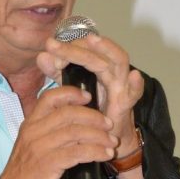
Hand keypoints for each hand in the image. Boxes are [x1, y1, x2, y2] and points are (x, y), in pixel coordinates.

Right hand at [0, 85, 117, 178]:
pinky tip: (104, 155)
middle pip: (69, 113)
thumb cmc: (24, 173)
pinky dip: (95, 152)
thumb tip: (78, 127)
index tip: (88, 97)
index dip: (71, 93)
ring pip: (76, 132)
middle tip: (109, 124)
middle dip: (94, 117)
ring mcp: (40, 147)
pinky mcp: (48, 164)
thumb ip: (48, 133)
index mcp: (30, 124)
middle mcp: (34, 131)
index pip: (50, 98)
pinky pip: (77, 152)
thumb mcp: (31, 145)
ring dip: (99, 136)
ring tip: (112, 142)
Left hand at [37, 32, 143, 153]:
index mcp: (98, 66)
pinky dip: (136, 85)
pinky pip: (134, 93)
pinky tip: (134, 76)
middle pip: (97, 52)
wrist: (104, 138)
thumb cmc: (91, 111)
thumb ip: (58, 73)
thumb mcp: (71, 89)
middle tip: (54, 46)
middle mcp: (110, 71)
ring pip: (118, 61)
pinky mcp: (126, 104)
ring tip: (92, 40)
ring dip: (107, 49)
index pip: (84, 48)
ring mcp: (120, 86)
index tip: (50, 49)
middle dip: (75, 47)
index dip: (67, 46)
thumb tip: (42, 56)